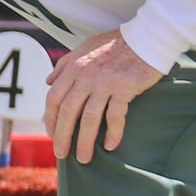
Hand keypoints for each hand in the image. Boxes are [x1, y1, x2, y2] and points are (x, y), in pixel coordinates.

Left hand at [42, 30, 162, 163]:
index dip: (51, 119)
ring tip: (84, 158)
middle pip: (68, 112)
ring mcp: (105, 82)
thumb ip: (65, 64)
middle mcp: (86, 75)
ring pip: (89, 118)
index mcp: (74, 68)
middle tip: (62, 154)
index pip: (54, 98)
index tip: (52, 135)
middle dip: (63, 136)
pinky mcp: (125, 87)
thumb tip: (48, 81)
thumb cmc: (115, 44)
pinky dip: (113, 133)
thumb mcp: (84, 48)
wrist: (146, 37)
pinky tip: (111, 146)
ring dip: (85, 142)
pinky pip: (115, 115)